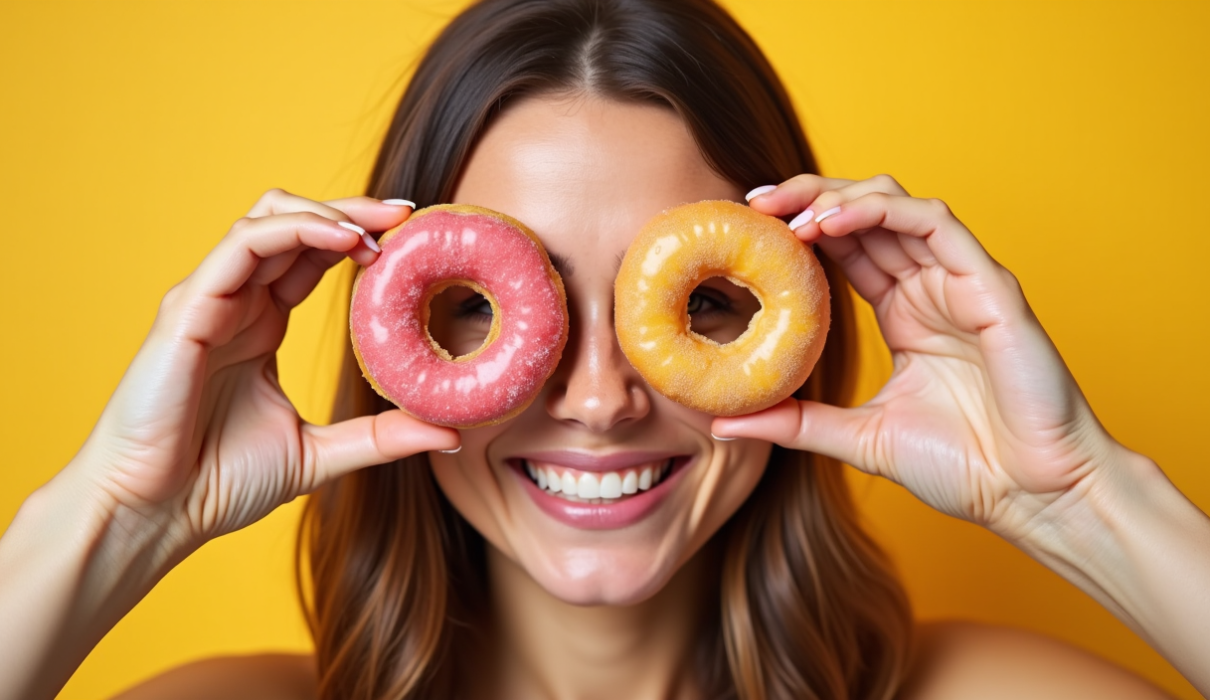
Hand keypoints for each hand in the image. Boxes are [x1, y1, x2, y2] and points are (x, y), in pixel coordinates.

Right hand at [68, 189, 458, 547]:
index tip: (415, 237)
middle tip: (408, 216)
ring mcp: (209, 300)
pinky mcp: (188, 308)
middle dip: (353, 211)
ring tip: (381, 227)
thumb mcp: (320, 454)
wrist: (154, 515)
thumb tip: (449, 431)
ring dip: (329, 212)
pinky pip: (244, 245)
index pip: (312, 257)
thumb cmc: (217, 484)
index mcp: (261, 326)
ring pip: (267, 219)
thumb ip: (380, 437)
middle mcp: (236, 303)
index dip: (360, 237)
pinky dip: (296, 231)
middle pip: (294, 224)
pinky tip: (344, 240)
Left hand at [713, 175, 1128, 539]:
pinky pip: (934, 223)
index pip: (845, 248)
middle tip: (754, 204)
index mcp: (904, 312)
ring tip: (789, 213)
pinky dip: (881, 212)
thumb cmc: (965, 467)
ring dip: (838, 197)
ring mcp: (961, 281)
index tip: (747, 228)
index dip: (799, 228)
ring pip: (896, 205)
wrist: (1032, 495)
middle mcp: (930, 287)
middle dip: (807, 198)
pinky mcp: (990, 285)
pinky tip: (832, 223)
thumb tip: (725, 424)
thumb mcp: (858, 438)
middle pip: (864, 214)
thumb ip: (796, 423)